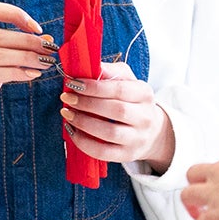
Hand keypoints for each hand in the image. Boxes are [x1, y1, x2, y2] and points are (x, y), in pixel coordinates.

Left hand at [59, 59, 174, 172]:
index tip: (74, 83)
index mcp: (145, 94)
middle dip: (87, 104)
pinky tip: (72, 131)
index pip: (120, 89)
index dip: (95, 87)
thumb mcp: (127, 81)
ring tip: (67, 113)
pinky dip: (84, 143)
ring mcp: (137, 138)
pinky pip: (103, 152)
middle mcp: (145, 117)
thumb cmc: (132, 101)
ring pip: (110, 132)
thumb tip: (93, 65)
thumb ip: (111, 72)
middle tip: (67, 97)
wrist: (151, 132)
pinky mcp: (127, 155)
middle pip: (116, 110)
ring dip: (83, 122)